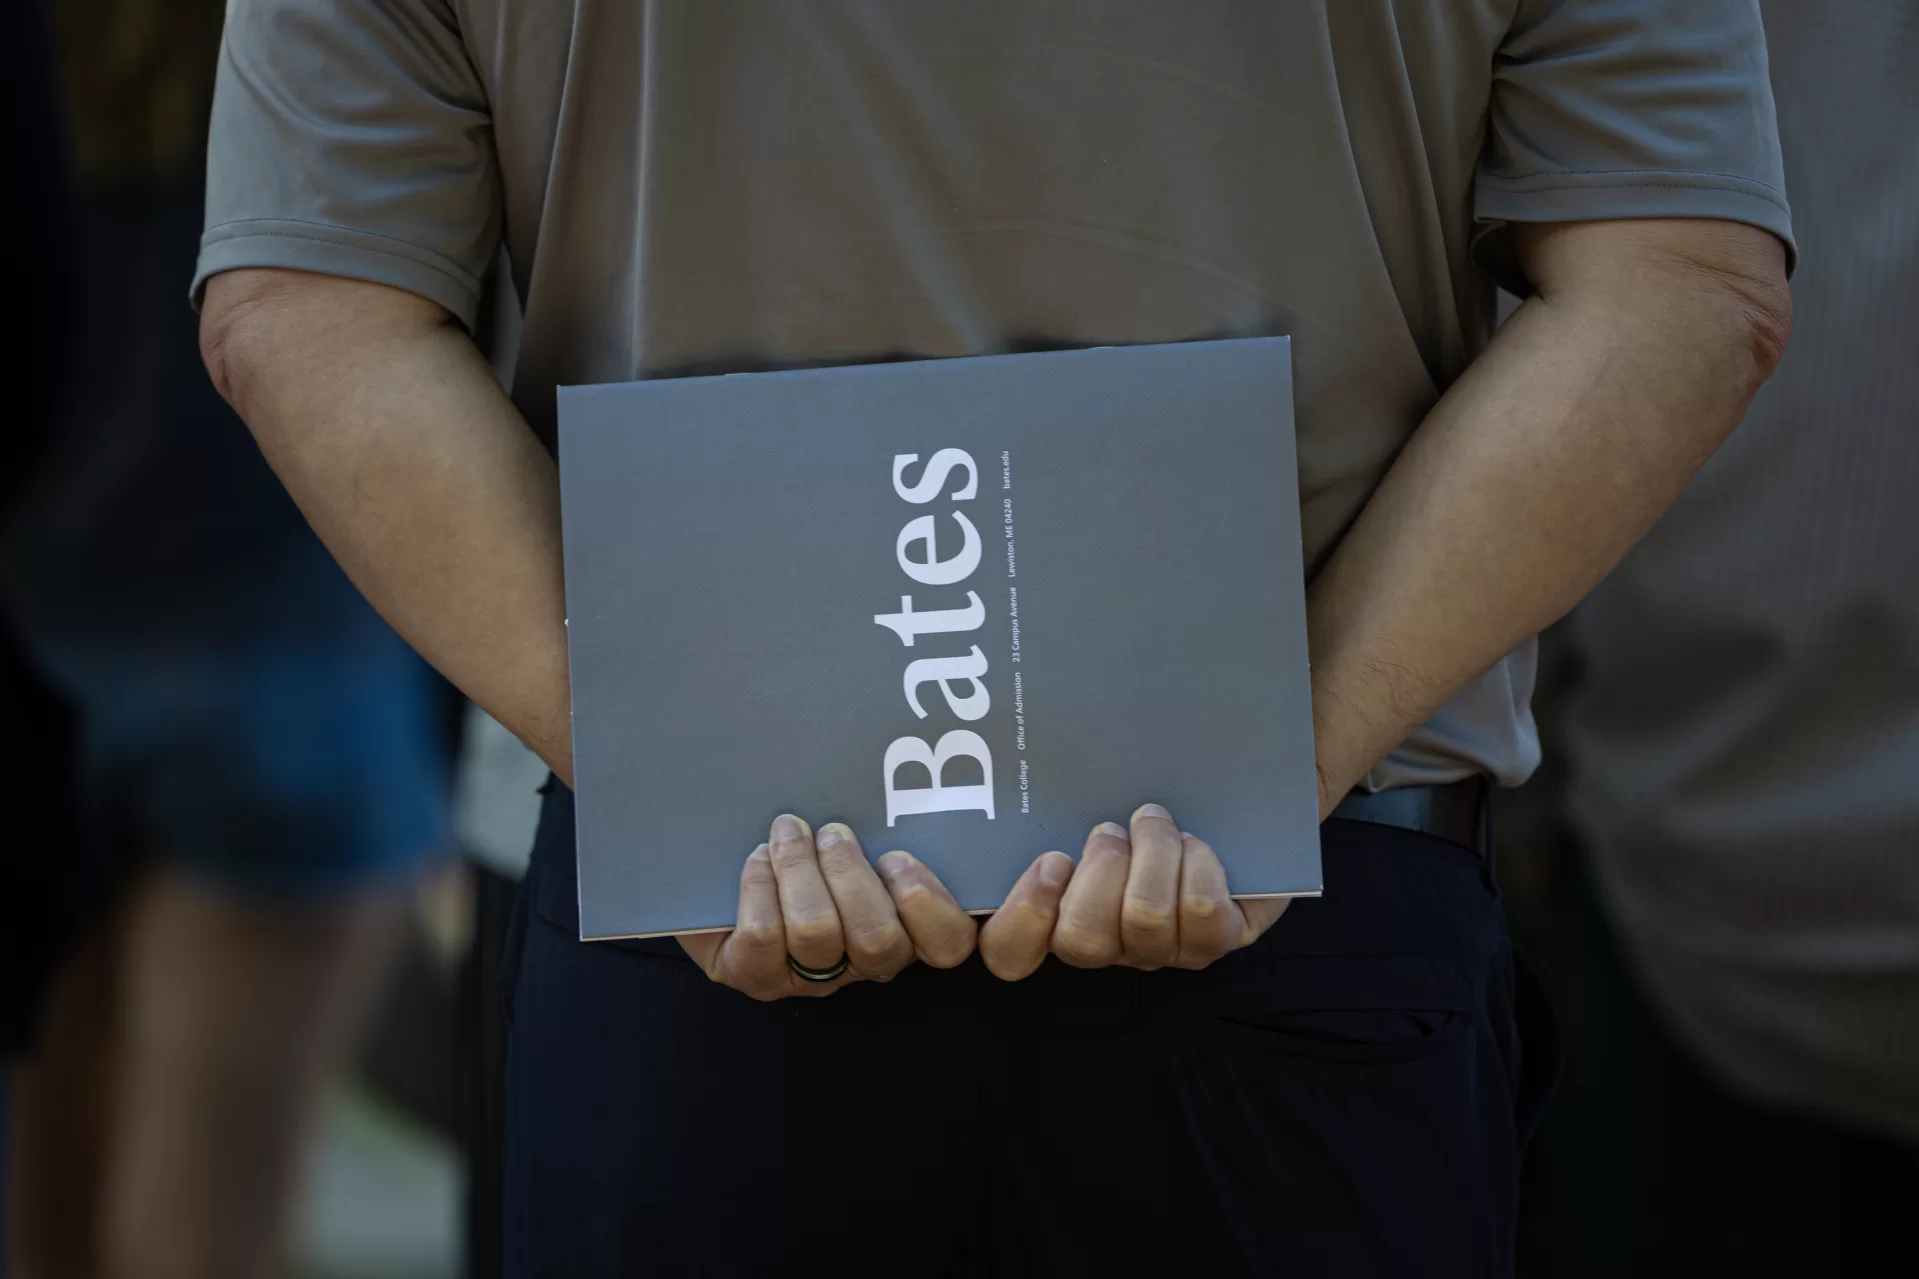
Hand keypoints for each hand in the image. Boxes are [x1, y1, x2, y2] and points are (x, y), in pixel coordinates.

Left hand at [678, 814, 977, 999]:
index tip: (897, 856)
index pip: (947, 943)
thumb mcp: (855, 830)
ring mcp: (810, 977)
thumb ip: (884, 820)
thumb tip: (885, 776)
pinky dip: (759, 886)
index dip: (933, 907)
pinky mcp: (755, 976)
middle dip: (850, 875)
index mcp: (906, 926)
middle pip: (880, 941)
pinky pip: (763, 937)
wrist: (730, 873)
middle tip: (833, 833)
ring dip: (800, 870)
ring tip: (789, 833)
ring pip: (818, 934)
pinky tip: (757, 858)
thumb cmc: (809, 843)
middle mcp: (864, 962)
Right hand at [977, 803, 1287, 979]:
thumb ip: (1052, 799)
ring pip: (1145, 918)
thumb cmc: (1137, 810)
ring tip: (1155, 824)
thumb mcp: (1088, 801)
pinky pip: (1200, 909)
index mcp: (1056, 913)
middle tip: (1113, 831)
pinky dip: (1198, 863)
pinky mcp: (1211, 942)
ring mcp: (1158, 950)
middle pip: (1081, 939)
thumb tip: (1023, 756)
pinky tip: (1194, 843)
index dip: (1021, 918)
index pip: (1010, 951)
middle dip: (1102, 869)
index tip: (1051, 861)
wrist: (1222, 822)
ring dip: (1153, 854)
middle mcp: (1104, 944)